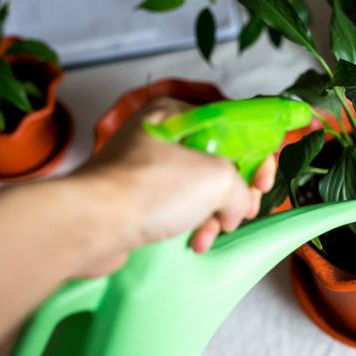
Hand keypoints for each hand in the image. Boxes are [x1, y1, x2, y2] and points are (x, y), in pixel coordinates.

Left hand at [74, 97, 275, 276]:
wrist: (93, 224)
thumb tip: (233, 209)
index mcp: (176, 113)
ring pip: (198, 189)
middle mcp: (160, 136)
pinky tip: (194, 242)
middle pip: (217, 160)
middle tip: (242, 211)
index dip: (256, 154)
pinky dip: (191, 224)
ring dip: (214, 215)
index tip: (263, 182)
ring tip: (214, 232)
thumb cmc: (150, 188)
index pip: (232, 126)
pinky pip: (177, 208)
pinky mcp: (137, 199)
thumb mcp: (217, 178)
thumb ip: (241, 188)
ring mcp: (146, 168)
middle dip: (235, 192)